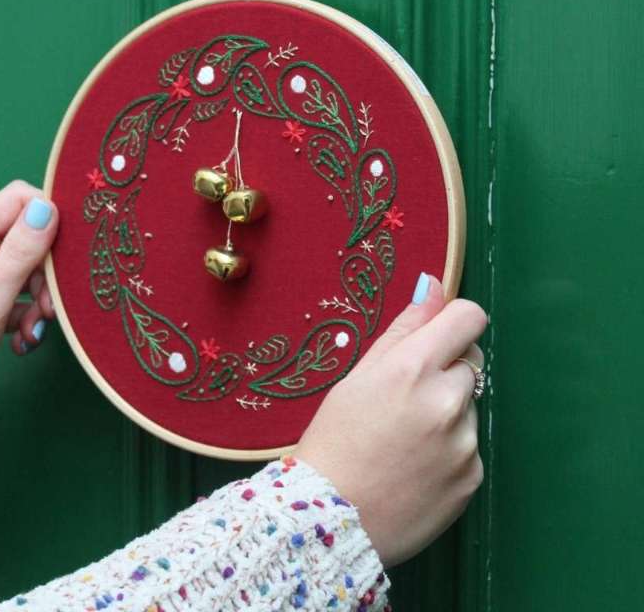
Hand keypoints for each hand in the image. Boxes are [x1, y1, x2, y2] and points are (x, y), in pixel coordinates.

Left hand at [0, 181, 58, 477]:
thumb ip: (21, 252)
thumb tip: (48, 206)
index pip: (20, 199)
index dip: (50, 215)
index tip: (70, 250)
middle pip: (30, 238)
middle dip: (49, 271)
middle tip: (51, 306)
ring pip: (29, 272)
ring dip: (40, 302)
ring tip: (33, 331)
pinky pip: (20, 300)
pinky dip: (28, 320)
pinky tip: (22, 342)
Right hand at [294, 273, 486, 567]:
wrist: (332, 519)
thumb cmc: (334, 439)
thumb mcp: (358, 376)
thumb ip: (403, 328)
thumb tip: (434, 286)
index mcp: (414, 367)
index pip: (468, 317)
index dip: (453, 320)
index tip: (437, 334)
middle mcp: (448, 401)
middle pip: (471, 359)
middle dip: (446, 367)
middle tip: (406, 396)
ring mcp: (465, 442)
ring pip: (469, 404)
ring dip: (447, 410)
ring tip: (406, 438)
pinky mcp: (473, 477)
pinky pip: (470, 445)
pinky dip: (449, 447)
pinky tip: (416, 464)